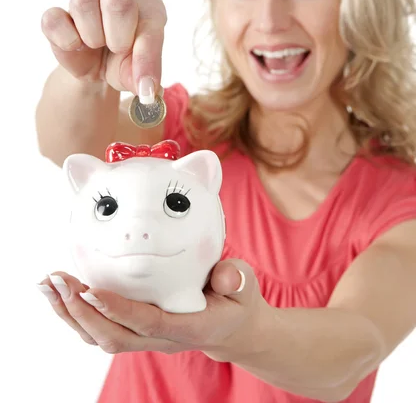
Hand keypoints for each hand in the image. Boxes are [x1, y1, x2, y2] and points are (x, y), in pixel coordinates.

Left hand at [37, 259, 269, 362]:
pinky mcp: (137, 331)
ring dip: (71, 313)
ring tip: (47, 285)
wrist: (234, 327)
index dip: (117, 309)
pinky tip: (60, 293)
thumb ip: (236, 279)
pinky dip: (76, 314)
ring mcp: (147, 339)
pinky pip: (101, 330)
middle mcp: (162, 338)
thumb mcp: (244, 285)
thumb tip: (225, 275)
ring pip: (101, 337)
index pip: (146, 322)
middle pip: (113, 336)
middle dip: (81, 310)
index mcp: (188, 327)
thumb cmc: (237, 301)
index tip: (90, 288)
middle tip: (57, 280)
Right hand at [40, 0, 166, 99]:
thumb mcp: (142, 71)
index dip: (146, 50)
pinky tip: (75, 47)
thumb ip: (147, 74)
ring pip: (83, 0)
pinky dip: (65, 38)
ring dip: (92, 34)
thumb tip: (146, 89)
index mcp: (146, 2)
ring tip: (96, 46)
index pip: (151, 14)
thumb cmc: (127, 63)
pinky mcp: (59, 16)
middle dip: (118, 35)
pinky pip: (53, 18)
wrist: (99, 72)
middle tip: (118, 50)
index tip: (143, 80)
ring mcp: (85, 1)